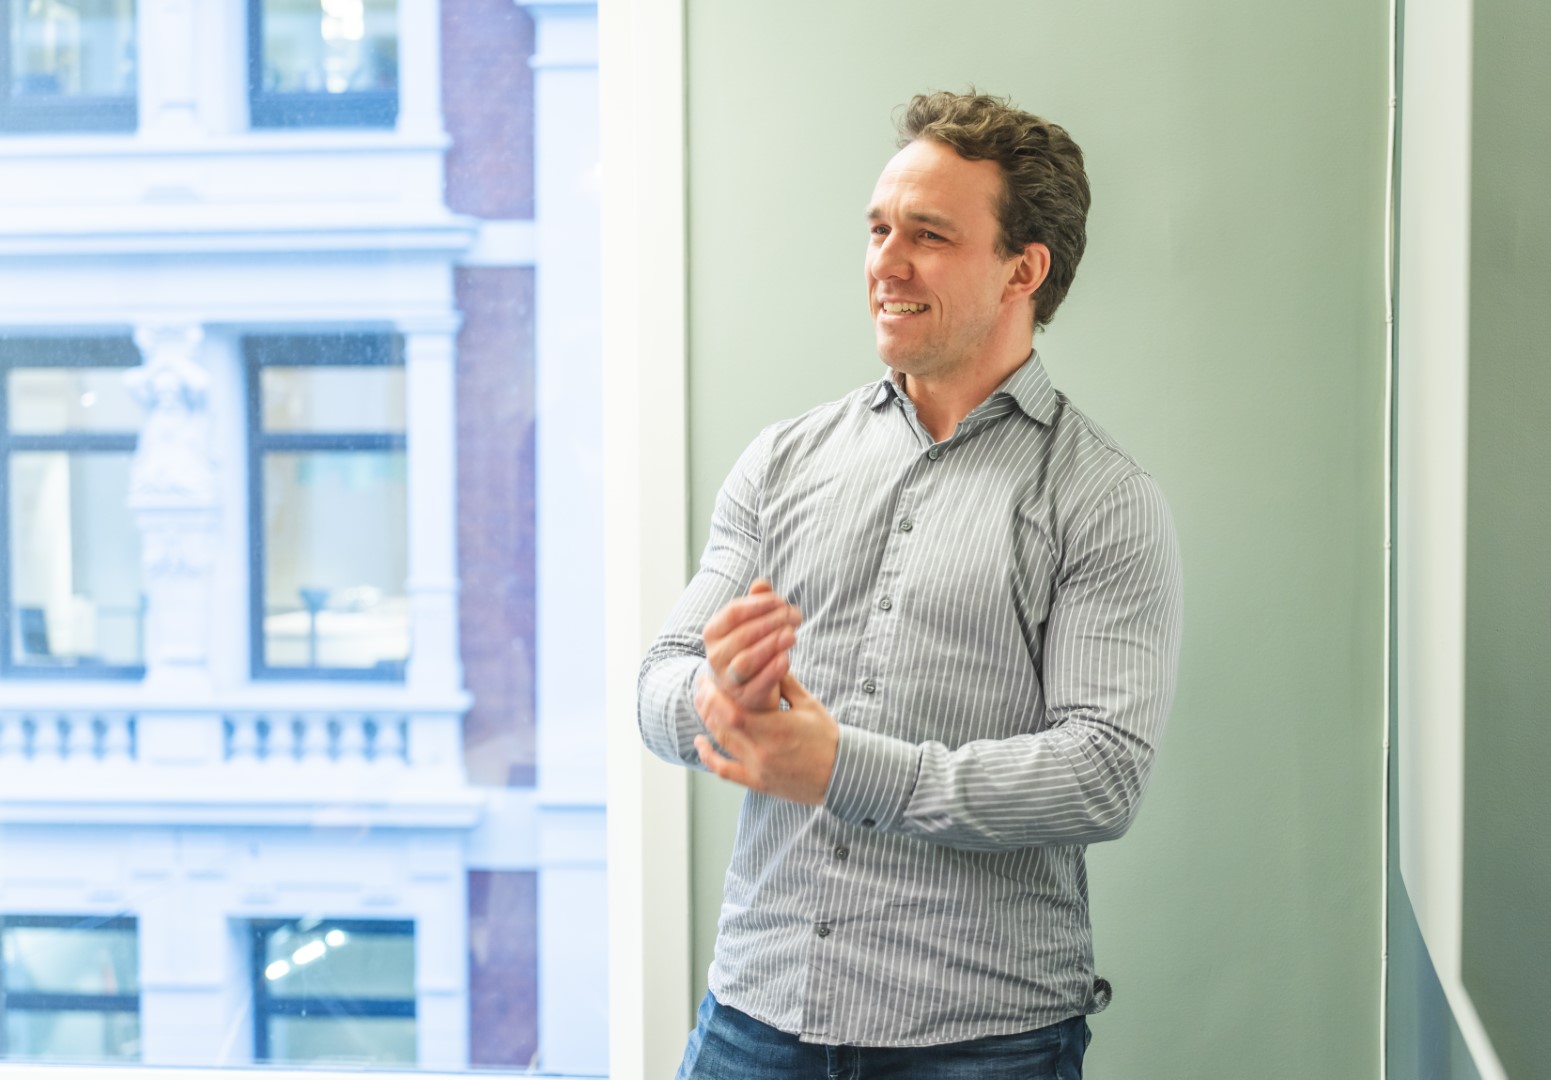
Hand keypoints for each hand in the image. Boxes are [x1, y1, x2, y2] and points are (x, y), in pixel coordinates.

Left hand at [693, 671, 837, 804]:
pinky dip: (709, 757)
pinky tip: (700, 742)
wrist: (841, 775)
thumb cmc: (827, 737)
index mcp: (776, 730)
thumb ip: (785, 683)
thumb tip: (768, 656)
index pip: (734, 714)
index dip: (716, 697)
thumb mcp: (809, 705)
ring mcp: (758, 769)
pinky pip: (725, 772)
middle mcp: (763, 752)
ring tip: (701, 703)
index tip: (709, 679)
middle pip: (722, 727)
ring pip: (721, 745)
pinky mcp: (757, 783)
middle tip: (700, 686)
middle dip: (707, 704)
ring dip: (707, 723)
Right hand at [702, 579, 802, 710]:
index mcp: (713, 632)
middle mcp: (715, 656)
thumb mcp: (751, 623)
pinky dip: (773, 670)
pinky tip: (787, 657)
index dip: (760, 604)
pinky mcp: (745, 697)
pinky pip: (758, 683)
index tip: (782, 601)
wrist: (747, 687)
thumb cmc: (750, 647)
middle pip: (743, 634)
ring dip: (772, 645)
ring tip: (793, 634)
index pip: (733, 612)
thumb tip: (762, 583)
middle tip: (794, 615)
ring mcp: (728, 679)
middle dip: (772, 622)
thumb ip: (756, 602)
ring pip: (746, 660)